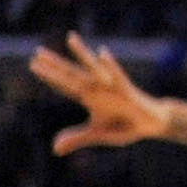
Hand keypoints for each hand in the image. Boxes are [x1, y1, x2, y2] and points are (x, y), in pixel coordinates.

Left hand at [34, 35, 170, 153]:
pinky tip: (102, 53)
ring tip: (70, 38)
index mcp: (90, 98)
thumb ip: (77, 138)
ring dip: (80, 53)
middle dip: (55, 64)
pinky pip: (117, 75)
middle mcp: (98, 89)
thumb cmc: (125, 125)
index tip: (34, 66)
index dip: (50, 78)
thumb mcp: (98, 134)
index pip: (65, 86)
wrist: (152, 123)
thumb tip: (54, 148)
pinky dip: (109, 65)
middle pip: (72, 74)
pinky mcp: (127, 90)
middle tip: (37, 52)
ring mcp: (112, 88)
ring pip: (92, 68)